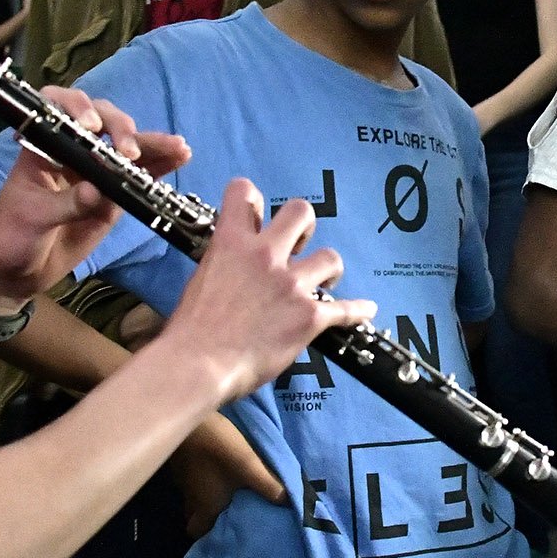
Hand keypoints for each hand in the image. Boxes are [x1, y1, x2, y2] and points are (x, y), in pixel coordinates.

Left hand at [0, 91, 190, 305]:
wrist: (18, 272)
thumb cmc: (12, 237)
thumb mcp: (33, 218)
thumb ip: (66, 204)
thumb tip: (98, 191)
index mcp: (42, 146)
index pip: (58, 108)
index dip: (76, 107)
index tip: (91, 127)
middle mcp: (71, 151)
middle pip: (102, 121)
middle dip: (120, 129)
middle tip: (130, 152)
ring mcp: (95, 172)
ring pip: (126, 148)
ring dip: (152, 144)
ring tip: (179, 147)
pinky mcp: (112, 196)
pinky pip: (138, 177)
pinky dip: (159, 167)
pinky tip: (180, 159)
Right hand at [154, 180, 371, 406]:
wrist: (199, 364)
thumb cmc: (190, 330)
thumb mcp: (199, 281)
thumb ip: (222, 264)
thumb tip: (232, 268)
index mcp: (231, 243)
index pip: (244, 193)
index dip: (252, 199)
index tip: (257, 213)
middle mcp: (265, 255)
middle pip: (300, 212)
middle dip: (304, 226)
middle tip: (300, 245)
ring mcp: (291, 285)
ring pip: (330, 257)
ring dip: (328, 269)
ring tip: (325, 282)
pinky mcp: (310, 316)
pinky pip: (346, 309)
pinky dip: (358, 310)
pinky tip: (366, 310)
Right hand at [168, 413, 285, 538]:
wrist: (188, 414)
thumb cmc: (218, 447)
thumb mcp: (250, 467)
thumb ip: (270, 487)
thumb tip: (291, 504)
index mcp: (205, 506)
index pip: (197, 532)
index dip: (208, 534)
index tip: (224, 530)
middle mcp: (190, 497)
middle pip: (194, 515)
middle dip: (208, 516)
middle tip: (230, 509)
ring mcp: (181, 479)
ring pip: (193, 496)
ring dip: (207, 496)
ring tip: (228, 489)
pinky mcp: (180, 461)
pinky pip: (191, 479)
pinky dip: (202, 478)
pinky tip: (216, 468)